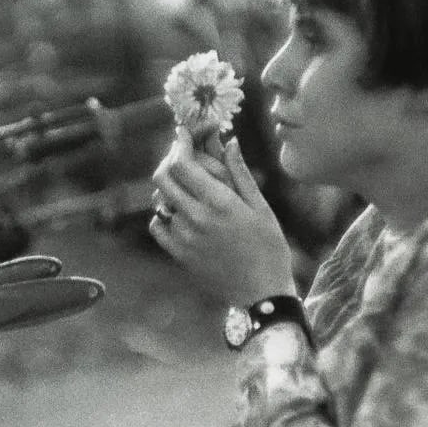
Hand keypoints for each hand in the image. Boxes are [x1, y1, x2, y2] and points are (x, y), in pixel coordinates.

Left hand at [150, 128, 296, 305]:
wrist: (262, 293)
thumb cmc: (269, 248)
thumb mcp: (261, 207)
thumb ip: (239, 173)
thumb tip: (229, 141)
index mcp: (219, 203)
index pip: (183, 163)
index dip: (180, 143)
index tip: (184, 133)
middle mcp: (196, 218)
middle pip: (163, 177)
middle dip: (170, 159)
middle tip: (183, 155)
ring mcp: (184, 237)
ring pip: (161, 200)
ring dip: (170, 187)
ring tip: (188, 185)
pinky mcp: (179, 254)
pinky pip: (157, 225)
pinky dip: (163, 213)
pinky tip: (180, 212)